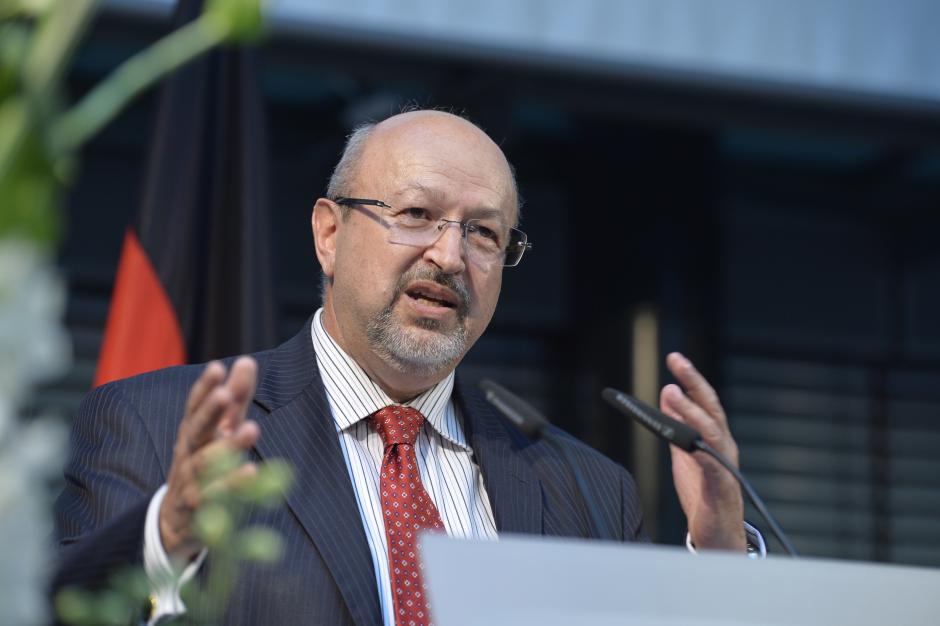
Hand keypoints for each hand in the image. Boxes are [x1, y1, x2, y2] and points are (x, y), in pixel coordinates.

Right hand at [159, 356, 260, 559]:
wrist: (175, 520)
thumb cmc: (205, 462)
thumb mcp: (221, 429)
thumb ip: (236, 397)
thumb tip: (246, 361)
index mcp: (193, 432)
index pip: (195, 406)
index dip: (204, 388)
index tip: (217, 367)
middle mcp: (188, 453)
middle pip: (197, 430)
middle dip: (210, 411)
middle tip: (226, 394)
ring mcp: (191, 481)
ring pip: (206, 463)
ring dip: (228, 447)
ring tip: (252, 429)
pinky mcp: (200, 509)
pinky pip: (216, 496)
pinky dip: (232, 486)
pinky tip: (251, 472)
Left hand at [660, 352, 744, 551]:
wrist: (717, 535)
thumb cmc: (703, 495)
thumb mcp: (683, 454)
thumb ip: (676, 426)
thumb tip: (667, 394)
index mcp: (715, 439)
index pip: (705, 402)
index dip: (691, 379)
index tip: (676, 358)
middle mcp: (724, 447)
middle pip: (711, 408)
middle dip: (695, 382)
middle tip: (677, 360)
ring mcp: (725, 466)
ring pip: (712, 431)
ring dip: (692, 410)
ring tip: (673, 392)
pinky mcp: (720, 488)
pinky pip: (712, 465)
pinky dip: (700, 449)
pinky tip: (687, 438)